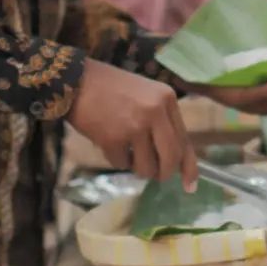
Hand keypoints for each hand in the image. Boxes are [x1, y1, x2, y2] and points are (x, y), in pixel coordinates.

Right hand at [68, 60, 197, 188]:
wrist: (76, 79)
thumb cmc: (111, 87)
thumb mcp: (146, 95)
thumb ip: (161, 120)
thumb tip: (174, 158)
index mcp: (167, 99)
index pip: (184, 139)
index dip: (189, 166)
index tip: (190, 186)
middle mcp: (156, 111)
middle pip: (171, 158)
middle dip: (163, 173)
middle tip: (156, 176)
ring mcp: (135, 125)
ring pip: (147, 166)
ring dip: (138, 168)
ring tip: (127, 153)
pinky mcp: (113, 138)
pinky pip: (121, 164)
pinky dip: (116, 160)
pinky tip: (109, 144)